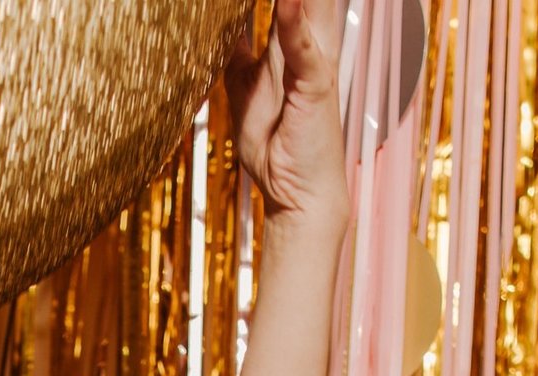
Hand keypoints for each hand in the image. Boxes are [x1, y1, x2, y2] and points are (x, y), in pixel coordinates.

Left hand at [229, 0, 349, 233]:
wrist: (297, 194)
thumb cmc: (278, 144)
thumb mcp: (245, 85)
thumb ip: (238, 50)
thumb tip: (220, 25)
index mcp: (297, 38)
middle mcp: (313, 42)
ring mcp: (317, 63)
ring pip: (312, 4)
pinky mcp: (316, 88)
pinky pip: (305, 50)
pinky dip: (294, 23)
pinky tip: (285, 2)